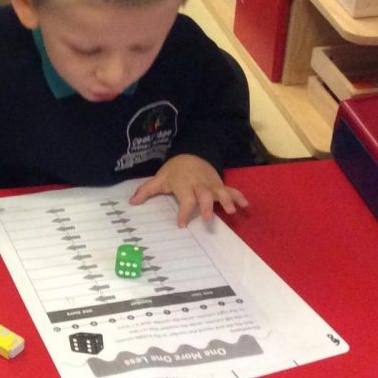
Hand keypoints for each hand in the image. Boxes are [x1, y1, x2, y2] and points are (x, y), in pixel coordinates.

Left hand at [129, 155, 247, 227]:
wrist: (191, 153)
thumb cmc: (174, 171)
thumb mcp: (159, 179)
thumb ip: (146, 191)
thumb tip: (131, 202)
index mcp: (183, 185)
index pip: (185, 199)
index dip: (183, 212)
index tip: (181, 225)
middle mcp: (199, 185)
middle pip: (204, 195)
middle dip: (206, 206)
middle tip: (208, 219)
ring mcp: (211, 184)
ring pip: (220, 191)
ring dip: (227, 201)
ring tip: (232, 212)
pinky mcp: (220, 184)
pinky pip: (231, 189)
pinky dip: (239, 197)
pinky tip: (246, 206)